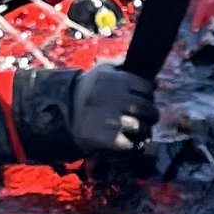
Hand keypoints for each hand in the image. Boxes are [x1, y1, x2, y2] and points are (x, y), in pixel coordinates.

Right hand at [13, 63, 157, 162]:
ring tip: (135, 131)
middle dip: (149, 115)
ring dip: (142, 131)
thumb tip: (153, 78)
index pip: (146, 88)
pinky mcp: (109, 139)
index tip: (141, 100)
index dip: (146, 95)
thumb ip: (124, 67)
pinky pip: (132, 145)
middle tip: (145, 118)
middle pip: (147, 109)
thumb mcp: (102, 70)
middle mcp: (115, 98)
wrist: (60, 114)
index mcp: (115, 80)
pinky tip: (128, 143)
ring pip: (142, 127)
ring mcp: (112, 120)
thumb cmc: (86, 90)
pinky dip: (134, 146)